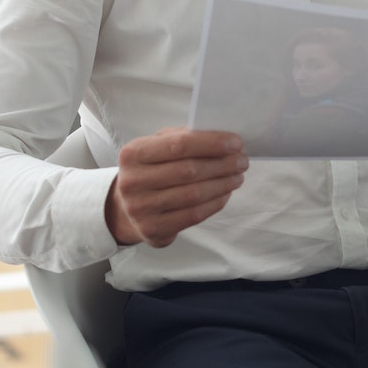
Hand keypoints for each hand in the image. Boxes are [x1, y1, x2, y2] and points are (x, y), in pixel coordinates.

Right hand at [105, 127, 247, 247]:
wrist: (124, 207)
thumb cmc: (149, 170)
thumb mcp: (155, 146)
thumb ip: (182, 137)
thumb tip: (221, 138)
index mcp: (133, 154)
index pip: (179, 145)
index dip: (212, 143)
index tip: (236, 143)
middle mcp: (133, 182)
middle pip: (189, 171)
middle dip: (223, 164)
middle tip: (242, 161)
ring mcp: (141, 209)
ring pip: (194, 195)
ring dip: (223, 184)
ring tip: (238, 176)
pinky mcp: (153, 229)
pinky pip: (193, 215)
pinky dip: (215, 203)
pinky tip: (226, 193)